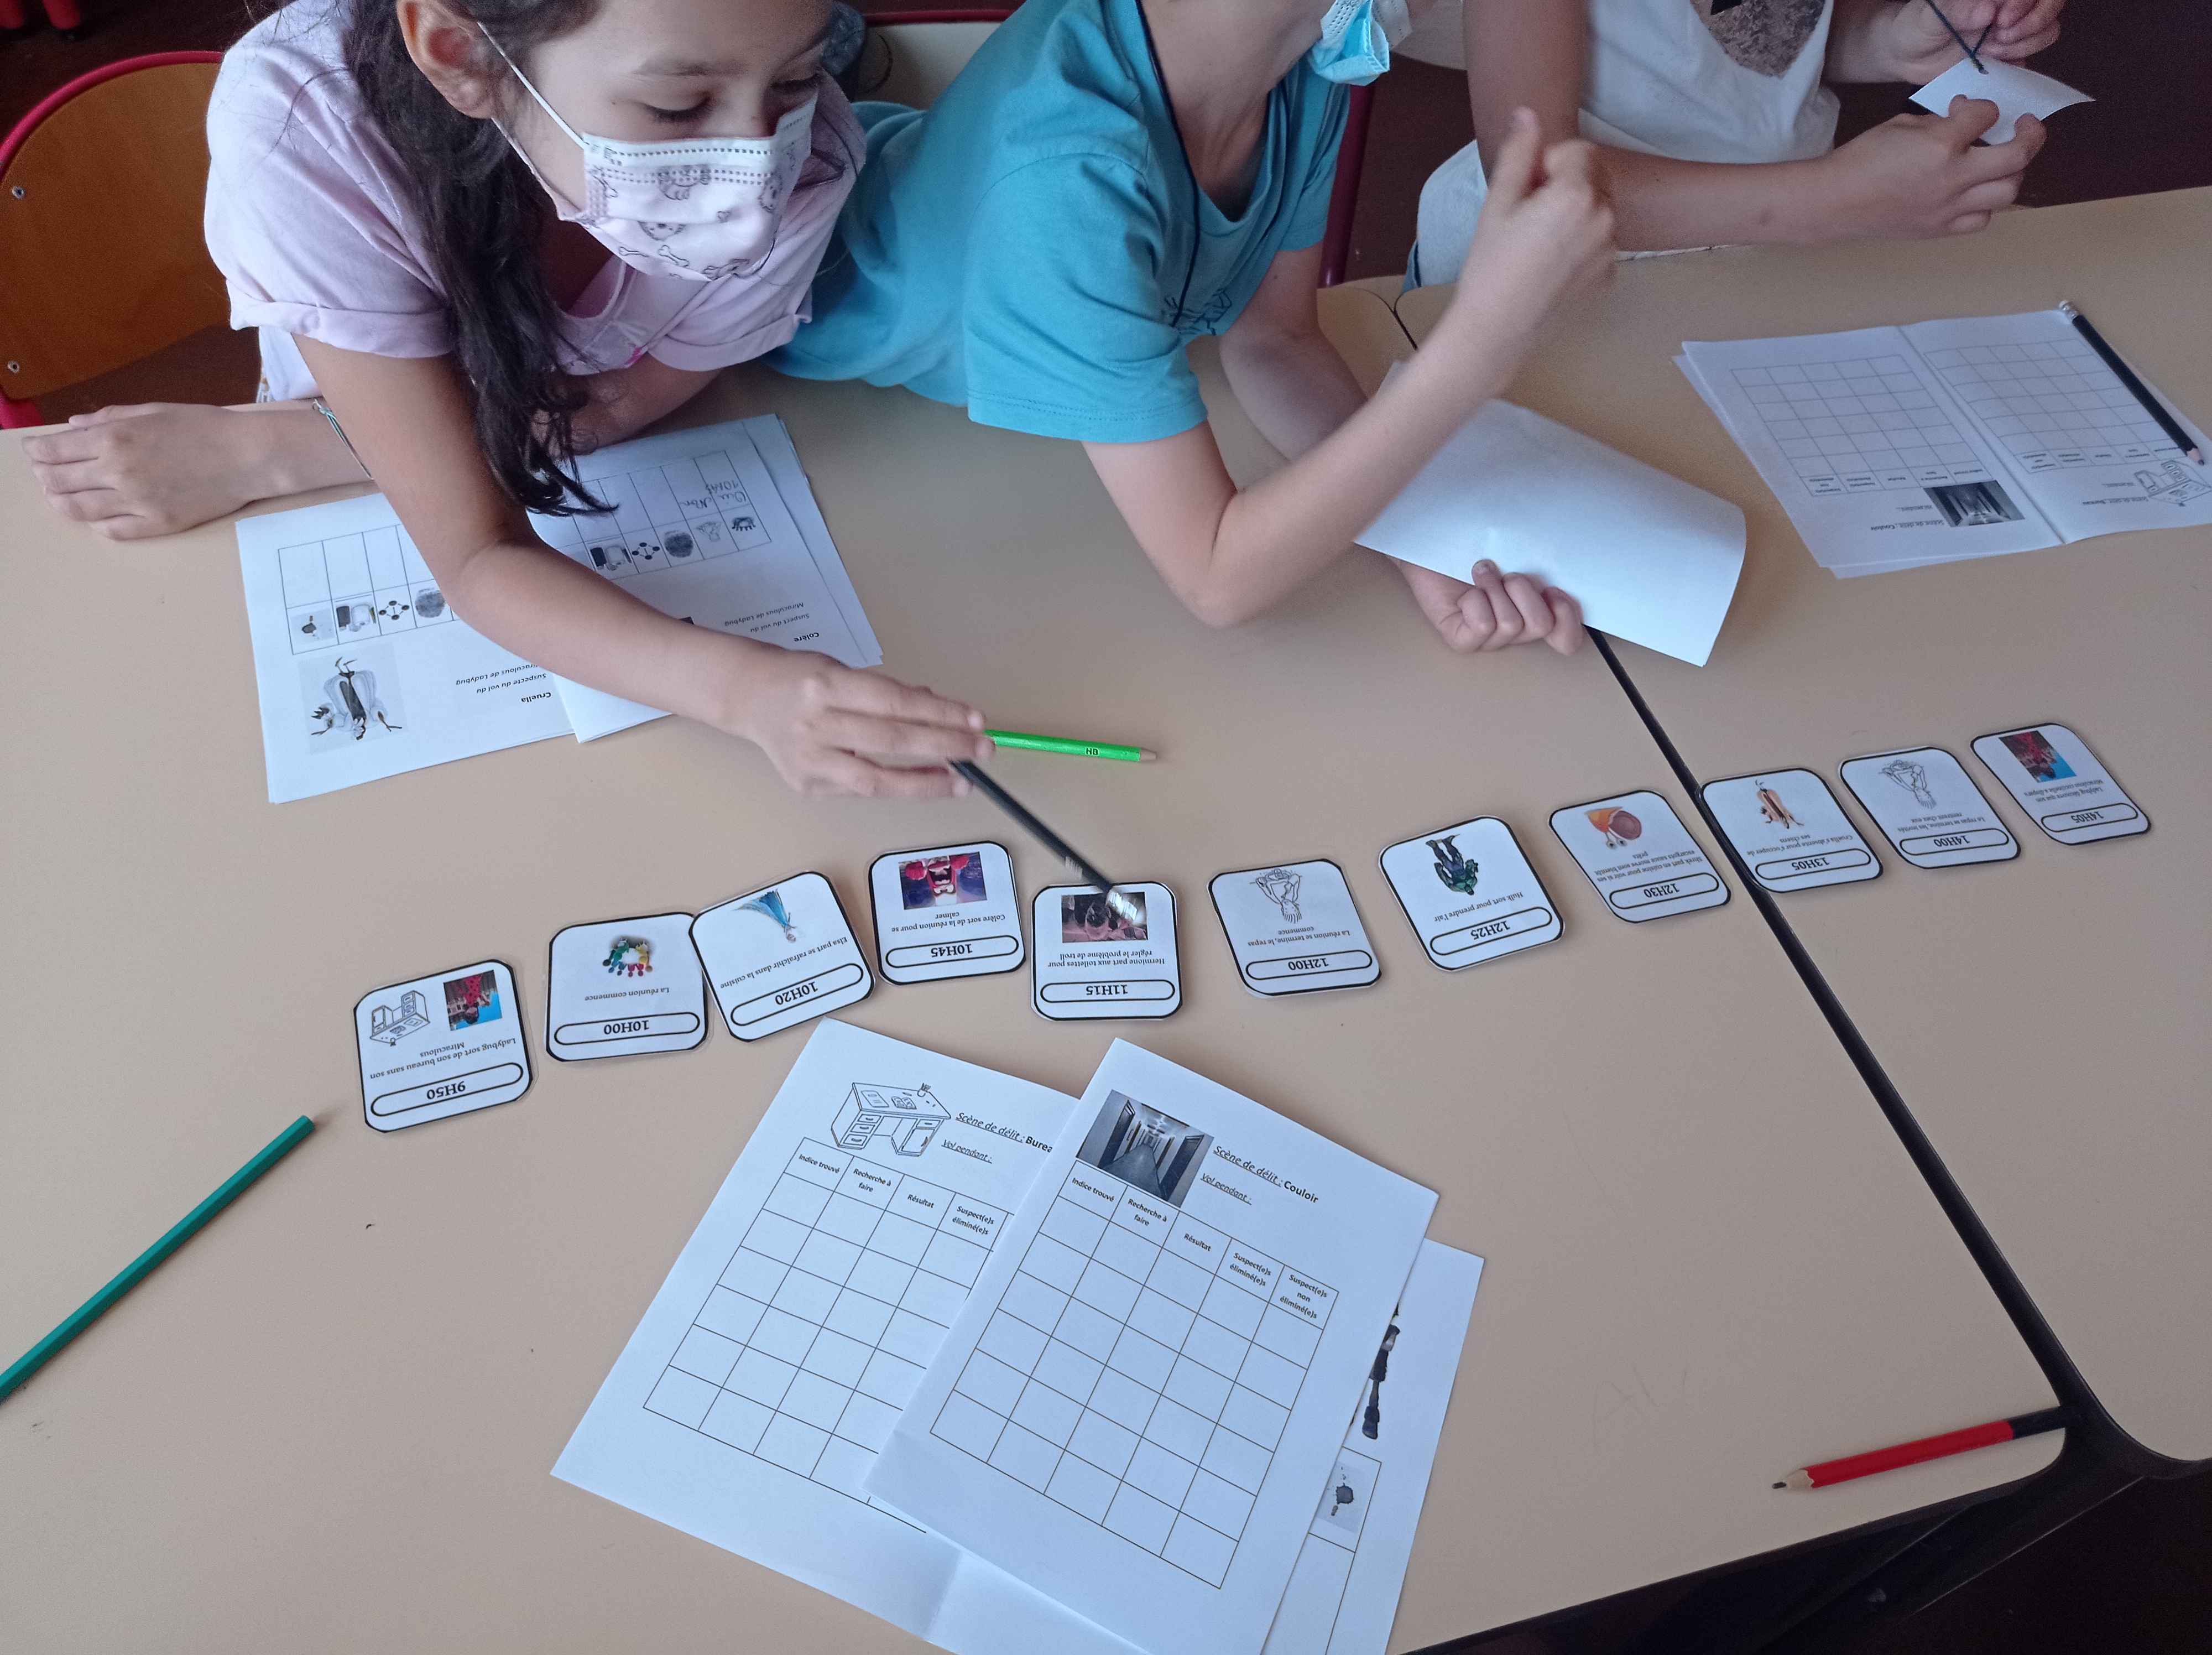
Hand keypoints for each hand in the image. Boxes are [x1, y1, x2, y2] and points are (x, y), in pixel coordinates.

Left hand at [24, 403, 330, 538]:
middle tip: (45, 474)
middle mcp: (118, 471)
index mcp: (114, 438)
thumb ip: (109, 418)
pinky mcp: (157, 523)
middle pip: (57, 481)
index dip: (36, 452)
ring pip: (77, 509)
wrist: (250, 456)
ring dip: (61, 503)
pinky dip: (95, 523)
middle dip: (43, 477)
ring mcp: (136, 501)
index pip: (53, 450)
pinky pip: (112, 530)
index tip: (35, 452)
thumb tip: (75, 426)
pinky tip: (95, 515)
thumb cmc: (206, 427)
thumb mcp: (153, 410)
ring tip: (60, 497)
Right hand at [732, 650, 994, 797]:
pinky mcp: (806, 786)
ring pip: (877, 780)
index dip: (939, 714)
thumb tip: (941, 710)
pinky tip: (922, 784)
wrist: (747, 696)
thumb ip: (889, 693)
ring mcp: (809, 760)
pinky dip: (895, 788)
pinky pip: (861, 792)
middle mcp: (816, 724)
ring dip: (926, 782)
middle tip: (982, 750)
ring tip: (961, 780)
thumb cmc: (802, 679)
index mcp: (827, 685)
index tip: (974, 721)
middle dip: (944, 747)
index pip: (895, 702)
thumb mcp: (844, 670)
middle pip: (891, 741)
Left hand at [1393, 558, 1585, 654]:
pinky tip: (1467, 589)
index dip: (1567, 618)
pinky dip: (1477, 599)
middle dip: (1524, 590)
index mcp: (1534, 613)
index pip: (1567, 640)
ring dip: (1496, 588)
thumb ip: (1548, 573)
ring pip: (1511, 624)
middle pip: (1540, 625)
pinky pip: (1483, 624)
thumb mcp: (1523, 554)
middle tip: (1505, 575)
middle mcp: (1513, 633)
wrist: (1436, 538)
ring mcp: (1486, 640)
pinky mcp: (1461, 639)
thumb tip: (1565, 589)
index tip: (1554, 590)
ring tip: (1481, 575)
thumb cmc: (1479, 546)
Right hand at [1437, 108, 1614, 371]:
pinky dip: (1581, 247)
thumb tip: (1528, 114)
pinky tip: (1549, 269)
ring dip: (1575, 215)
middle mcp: (1604, 219)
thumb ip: (1518, 154)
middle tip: (1529, 218)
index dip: (1548, 166)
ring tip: (1538, 247)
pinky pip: (1600, 244)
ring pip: (1599, 211)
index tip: (1525, 193)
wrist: (1495, 335)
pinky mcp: (1610, 278)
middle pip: (1595, 177)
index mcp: (1577, 194)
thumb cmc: (1488, 269)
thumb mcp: (1497, 205)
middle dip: (1567, 186)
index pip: (1578, 151)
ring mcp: (1611, 251)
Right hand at [1813, 98, 2043, 237]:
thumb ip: (1939, 123)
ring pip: (2008, 191)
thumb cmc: (1861, 160)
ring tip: (2002, 163)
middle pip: (2017, 157)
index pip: (1985, 115)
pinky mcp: (1941, 229)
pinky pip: (1981, 218)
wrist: (1834, 203)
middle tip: (2024, 128)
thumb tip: (1963, 121)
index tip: (1970, 109)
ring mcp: (1949, 208)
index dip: (1982, 107)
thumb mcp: (1902, 125)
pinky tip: (1975, 192)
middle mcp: (1953, 178)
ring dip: (2012, 173)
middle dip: (2029, 136)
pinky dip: (1986, 203)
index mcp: (1940, 145)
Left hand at [1878, 0, 2063, 82]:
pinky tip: (1992, 63)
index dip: (2028, 3)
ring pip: (2047, 31)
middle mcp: (2010, 6)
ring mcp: (2013, 30)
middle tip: (2000, 35)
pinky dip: (2018, 62)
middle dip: (2033, 22)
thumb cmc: (1916, 26)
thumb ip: (1957, 10)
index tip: (2002, 19)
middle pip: (2052, 6)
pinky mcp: (2008, 55)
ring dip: (2024, 44)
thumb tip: (1988, 8)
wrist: (1906, 56)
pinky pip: (2031, 58)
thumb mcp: (1930, 16)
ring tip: (1991, 50)